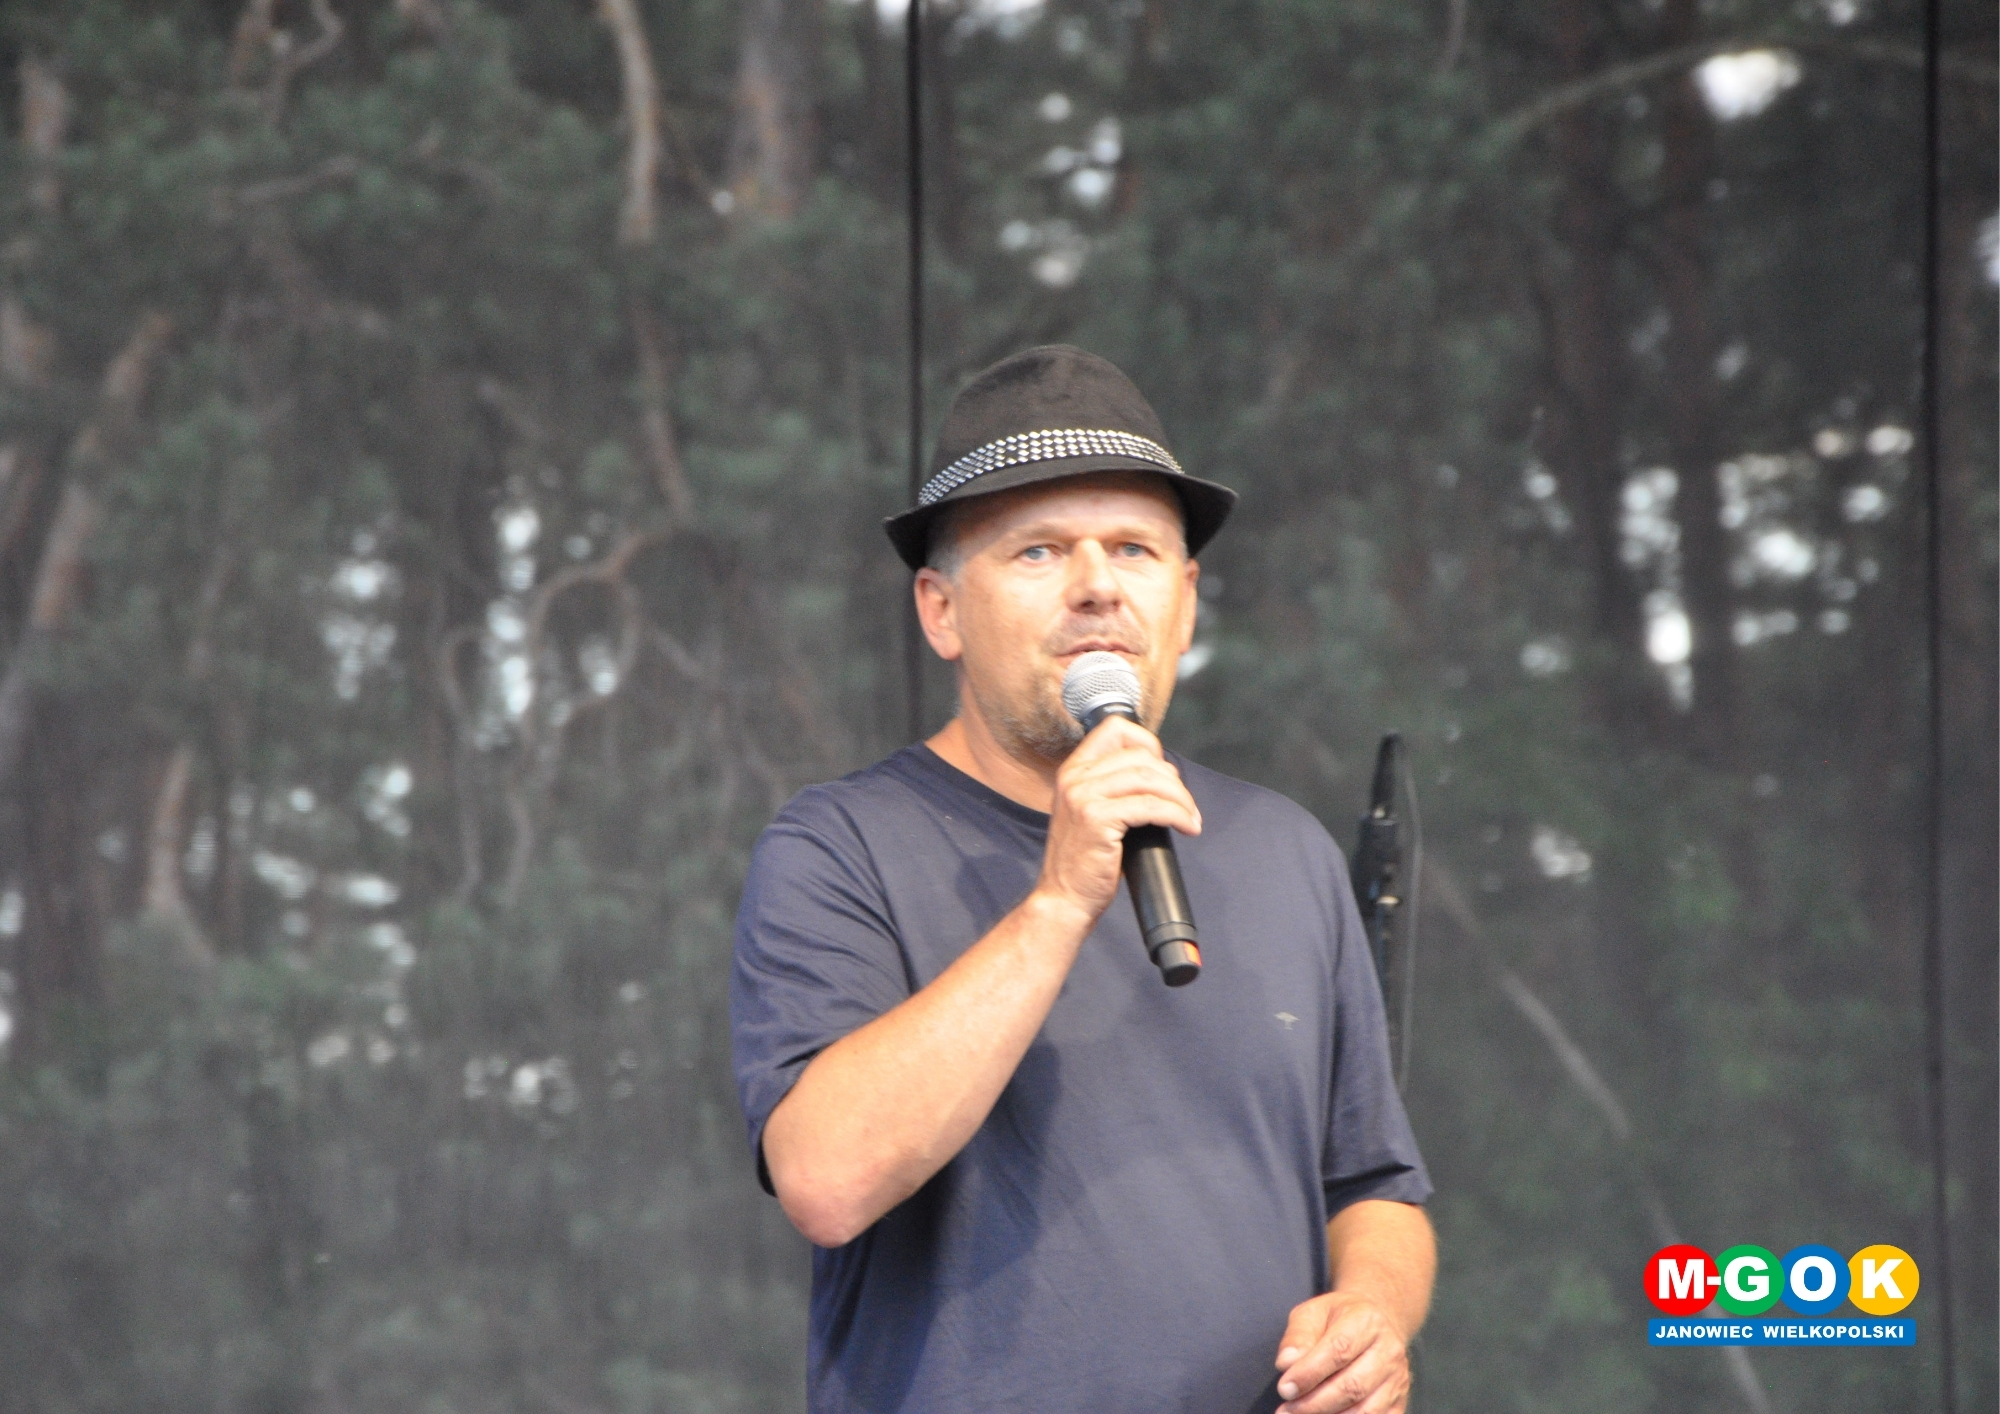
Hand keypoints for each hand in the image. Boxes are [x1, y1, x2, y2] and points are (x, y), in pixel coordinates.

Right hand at [1034, 715, 1200, 923]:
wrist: (1064, 898)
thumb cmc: (1084, 862)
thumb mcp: (1089, 813)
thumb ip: (1113, 788)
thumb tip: (1160, 776)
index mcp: (1073, 771)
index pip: (1115, 729)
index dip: (1148, 743)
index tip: (1164, 771)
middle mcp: (1075, 777)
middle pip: (1141, 757)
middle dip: (1173, 779)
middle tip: (1185, 804)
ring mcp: (1084, 797)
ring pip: (1150, 780)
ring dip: (1180, 798)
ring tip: (1190, 818)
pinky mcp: (1097, 819)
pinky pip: (1151, 806)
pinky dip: (1177, 814)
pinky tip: (1185, 826)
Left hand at [1273, 1291, 1410, 1413]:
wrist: (1376, 1323)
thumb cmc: (1337, 1319)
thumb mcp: (1312, 1313)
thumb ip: (1298, 1336)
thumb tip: (1286, 1363)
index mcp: (1366, 1321)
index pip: (1339, 1351)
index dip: (1309, 1373)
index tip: (1285, 1388)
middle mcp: (1389, 1351)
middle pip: (1352, 1386)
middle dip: (1314, 1403)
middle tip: (1286, 1410)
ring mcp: (1398, 1379)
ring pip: (1365, 1410)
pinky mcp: (1400, 1402)